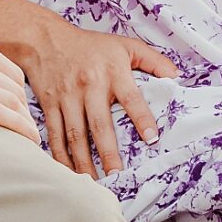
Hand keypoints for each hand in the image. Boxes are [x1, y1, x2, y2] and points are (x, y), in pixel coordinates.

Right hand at [0, 28, 43, 145]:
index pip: (9, 72)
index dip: (19, 97)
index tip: (18, 118)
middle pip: (15, 88)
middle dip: (26, 114)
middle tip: (27, 138)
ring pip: (11, 101)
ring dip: (26, 125)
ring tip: (31, 147)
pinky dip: (19, 129)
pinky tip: (27, 144)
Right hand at [13, 17, 180, 178]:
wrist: (45, 39)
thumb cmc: (91, 45)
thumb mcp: (125, 45)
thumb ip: (153, 61)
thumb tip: (177, 77)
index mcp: (112, 71)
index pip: (130, 98)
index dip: (141, 118)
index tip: (151, 138)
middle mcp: (89, 85)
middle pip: (98, 123)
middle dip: (107, 152)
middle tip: (117, 175)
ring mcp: (67, 97)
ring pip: (75, 134)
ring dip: (83, 160)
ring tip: (93, 182)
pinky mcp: (49, 105)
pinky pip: (55, 134)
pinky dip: (60, 155)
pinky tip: (68, 171)